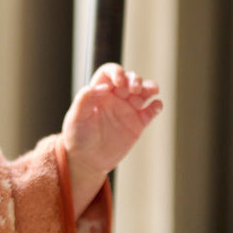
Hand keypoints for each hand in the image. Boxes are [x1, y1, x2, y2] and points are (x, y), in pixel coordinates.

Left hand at [63, 64, 162, 213]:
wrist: (87, 161)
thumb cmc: (77, 138)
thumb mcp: (76, 118)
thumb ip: (86, 99)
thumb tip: (105, 88)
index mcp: (99, 92)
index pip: (110, 72)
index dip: (117, 72)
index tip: (119, 82)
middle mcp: (115, 97)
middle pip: (130, 78)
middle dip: (134, 79)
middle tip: (133, 90)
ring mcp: (128, 110)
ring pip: (143, 92)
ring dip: (149, 87)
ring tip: (151, 90)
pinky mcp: (138, 124)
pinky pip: (150, 111)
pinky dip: (156, 106)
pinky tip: (156, 106)